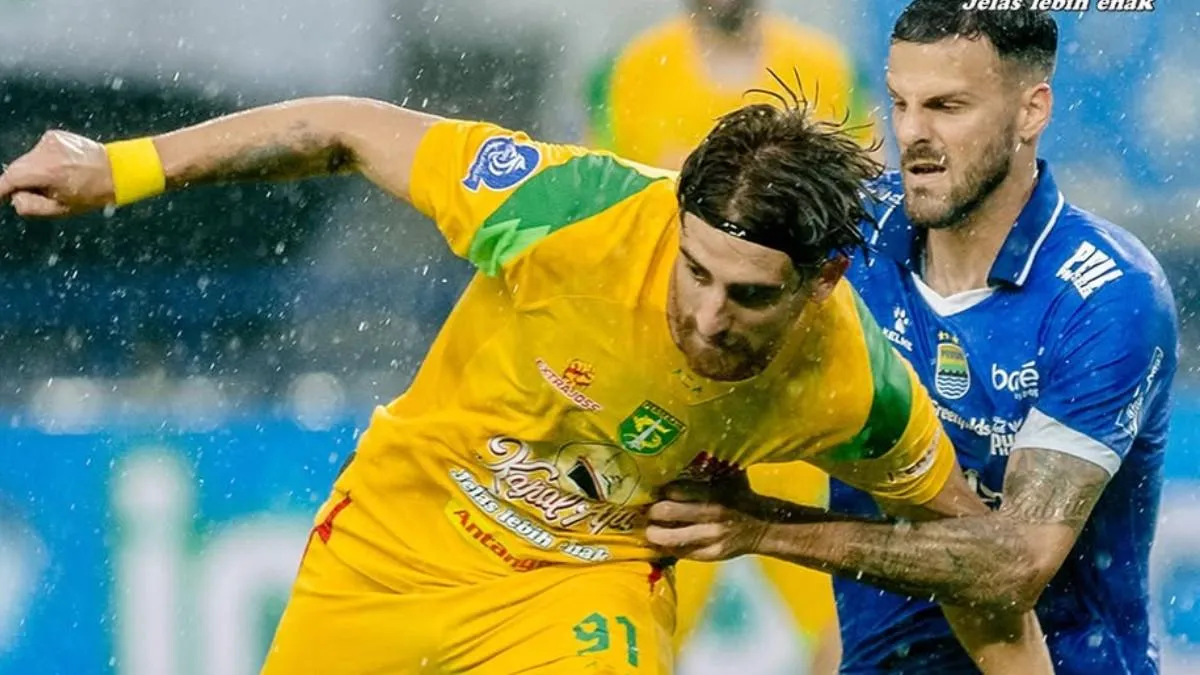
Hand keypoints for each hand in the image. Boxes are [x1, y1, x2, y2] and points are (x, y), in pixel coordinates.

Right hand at [0, 130, 114, 217]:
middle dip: (19, 182)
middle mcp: (46, 151)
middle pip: (17, 168)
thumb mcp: (60, 209)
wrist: (116, 170)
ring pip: (28, 159)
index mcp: (47, 171)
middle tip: (38, 193)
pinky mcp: (55, 135)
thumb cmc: (90, 194)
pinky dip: (43, 161)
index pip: (11, 177)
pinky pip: (40, 152)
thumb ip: (30, 205)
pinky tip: (62, 167)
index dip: (1, 189)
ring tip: (57, 179)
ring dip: (33, 171)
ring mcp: (50, 140)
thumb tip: (13, 196)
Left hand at [645, 478, 769, 561]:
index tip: (651, 491)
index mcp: (713, 491)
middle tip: (646, 511)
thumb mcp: (729, 476)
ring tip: (649, 530)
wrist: (763, 525)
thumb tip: (680, 453)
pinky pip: (682, 553)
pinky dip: (670, 547)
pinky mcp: (712, 554)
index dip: (659, 491)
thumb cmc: (740, 495)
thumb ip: (708, 467)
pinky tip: (664, 542)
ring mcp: (711, 537)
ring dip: (654, 533)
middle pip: (667, 512)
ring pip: (671, 537)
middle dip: (651, 511)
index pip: (674, 490)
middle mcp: (712, 514)